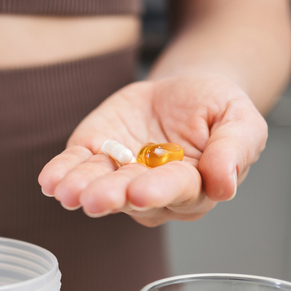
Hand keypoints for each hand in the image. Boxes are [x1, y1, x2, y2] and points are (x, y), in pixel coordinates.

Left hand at [38, 74, 267, 225]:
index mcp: (195, 186)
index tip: (139, 192)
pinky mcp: (95, 159)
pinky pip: (76, 170)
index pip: (176, 190)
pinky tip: (49, 181)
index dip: (157, 190)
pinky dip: (61, 174)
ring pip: (98, 186)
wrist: (185, 90)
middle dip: (112, 196)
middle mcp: (153, 192)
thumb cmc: (216, 109)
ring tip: (65, 191)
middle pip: (131, 195)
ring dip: (81, 189)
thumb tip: (226, 185)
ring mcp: (120, 178)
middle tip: (96, 199)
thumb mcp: (241, 118)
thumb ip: (235, 149)